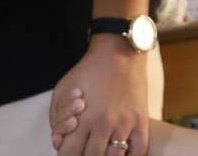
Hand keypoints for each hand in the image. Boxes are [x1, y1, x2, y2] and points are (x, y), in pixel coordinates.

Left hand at [51, 36, 149, 155]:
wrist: (119, 52)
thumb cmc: (87, 71)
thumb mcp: (62, 90)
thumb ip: (56, 118)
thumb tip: (59, 141)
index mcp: (83, 118)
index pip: (69, 154)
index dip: (66, 155)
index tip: (69, 150)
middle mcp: (104, 124)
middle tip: (85, 150)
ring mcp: (125, 123)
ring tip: (102, 150)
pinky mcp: (141, 120)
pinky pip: (138, 150)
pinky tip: (122, 153)